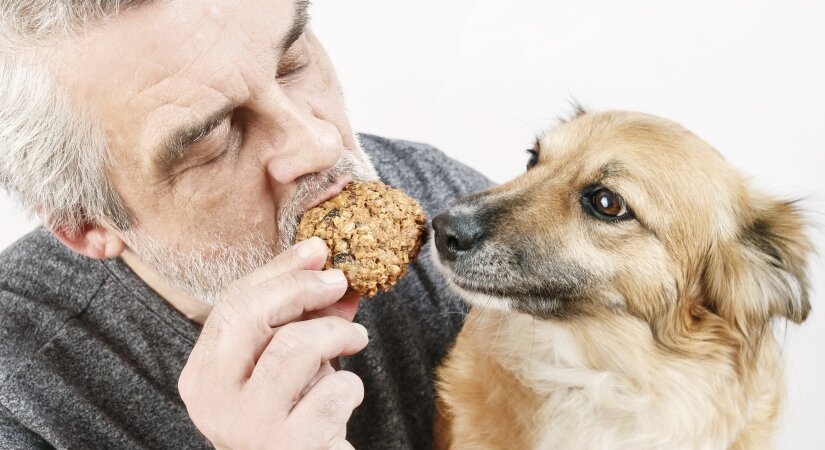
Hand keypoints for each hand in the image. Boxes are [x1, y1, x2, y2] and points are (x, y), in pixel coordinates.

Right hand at [178, 237, 368, 449]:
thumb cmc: (294, 415)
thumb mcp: (286, 361)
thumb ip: (298, 316)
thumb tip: (326, 264)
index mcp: (202, 376)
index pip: (231, 305)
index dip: (278, 271)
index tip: (318, 251)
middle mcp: (213, 401)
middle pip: (249, 316)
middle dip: (302, 288)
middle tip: (340, 282)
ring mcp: (249, 426)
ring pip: (294, 347)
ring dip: (337, 333)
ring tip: (355, 338)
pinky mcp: (290, 446)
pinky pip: (332, 390)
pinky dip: (351, 385)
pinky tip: (346, 395)